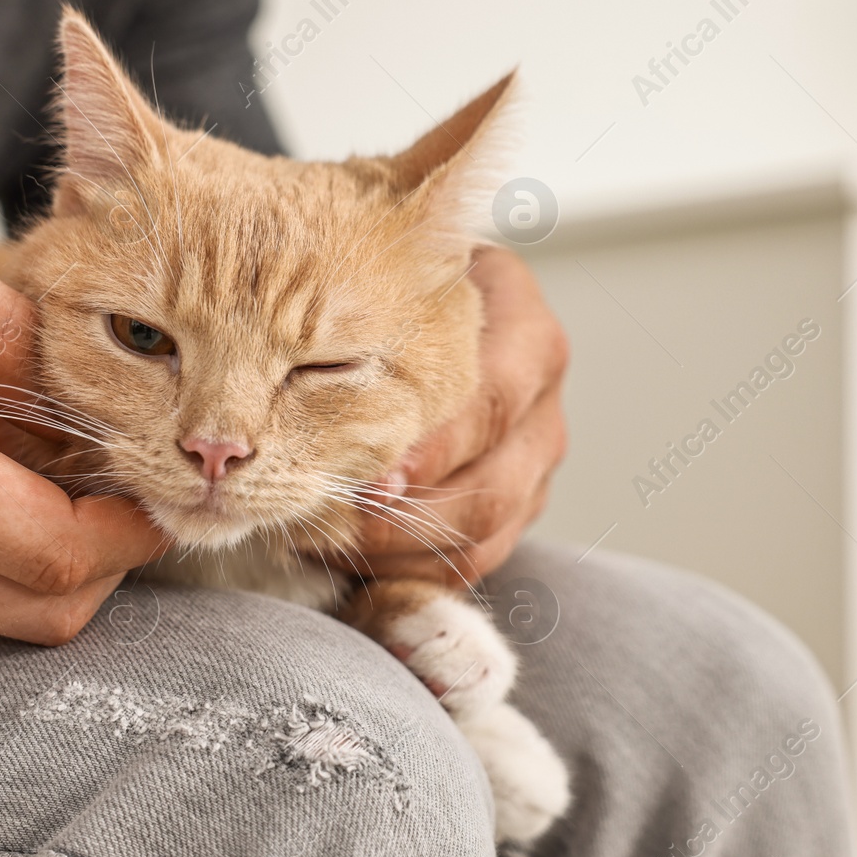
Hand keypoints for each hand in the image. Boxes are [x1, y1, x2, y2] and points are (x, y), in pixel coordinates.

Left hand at [336, 245, 568, 585]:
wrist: (434, 311)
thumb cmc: (398, 293)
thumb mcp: (392, 285)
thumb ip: (373, 323)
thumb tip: (314, 376)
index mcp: (527, 333)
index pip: (490, 402)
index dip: (431, 450)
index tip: (369, 479)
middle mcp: (543, 400)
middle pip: (494, 488)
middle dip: (406, 519)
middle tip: (330, 523)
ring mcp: (536, 458)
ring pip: (484, 537)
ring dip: (397, 553)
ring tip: (322, 541)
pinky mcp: (518, 504)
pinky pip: (470, 562)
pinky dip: (406, 571)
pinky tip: (345, 556)